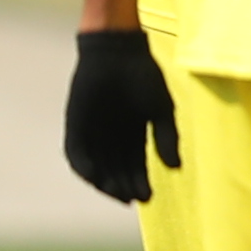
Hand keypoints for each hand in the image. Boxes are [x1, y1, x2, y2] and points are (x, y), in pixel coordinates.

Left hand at [65, 27, 180, 205]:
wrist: (117, 52)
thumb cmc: (143, 75)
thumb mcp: (161, 109)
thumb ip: (166, 138)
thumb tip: (175, 168)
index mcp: (132, 131)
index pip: (134, 164)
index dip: (140, 181)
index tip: (147, 196)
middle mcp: (110, 135)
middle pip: (115, 169)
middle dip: (123, 186)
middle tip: (133, 198)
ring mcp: (91, 130)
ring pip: (95, 166)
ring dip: (105, 182)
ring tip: (117, 193)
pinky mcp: (75, 124)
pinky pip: (75, 153)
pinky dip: (84, 167)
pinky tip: (95, 177)